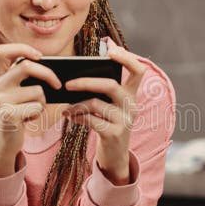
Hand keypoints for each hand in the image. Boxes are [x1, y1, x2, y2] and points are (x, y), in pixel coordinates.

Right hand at [0, 43, 61, 176]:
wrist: (4, 142)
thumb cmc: (17, 113)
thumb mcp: (17, 93)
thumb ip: (27, 79)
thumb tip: (55, 71)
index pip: (2, 51)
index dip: (21, 48)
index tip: (39, 56)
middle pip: (26, 65)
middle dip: (48, 74)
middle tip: (58, 84)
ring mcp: (0, 100)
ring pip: (37, 90)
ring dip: (42, 102)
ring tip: (31, 110)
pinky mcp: (7, 114)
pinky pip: (36, 107)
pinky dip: (38, 114)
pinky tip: (27, 119)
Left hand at [63, 41, 146, 184]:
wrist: (115, 156)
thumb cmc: (107, 124)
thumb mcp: (110, 106)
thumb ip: (101, 90)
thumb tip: (77, 74)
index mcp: (131, 94)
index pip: (138, 70)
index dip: (127, 58)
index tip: (110, 49)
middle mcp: (131, 105)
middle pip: (111, 85)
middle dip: (86, 82)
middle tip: (68, 84)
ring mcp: (124, 120)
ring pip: (96, 103)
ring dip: (76, 104)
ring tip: (66, 107)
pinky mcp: (114, 134)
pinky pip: (91, 120)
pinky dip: (77, 117)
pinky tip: (70, 117)